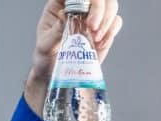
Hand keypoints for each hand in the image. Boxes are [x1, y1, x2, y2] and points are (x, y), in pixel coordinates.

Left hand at [24, 0, 123, 116]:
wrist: (55, 74)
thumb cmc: (46, 58)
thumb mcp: (45, 46)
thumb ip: (55, 31)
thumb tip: (64, 15)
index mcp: (59, 5)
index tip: (82, 10)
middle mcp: (77, 7)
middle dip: (99, 8)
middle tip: (92, 27)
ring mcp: (92, 17)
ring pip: (110, 5)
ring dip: (106, 20)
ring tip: (95, 38)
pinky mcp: (104, 29)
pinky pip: (116, 21)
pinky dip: (111, 31)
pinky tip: (99, 44)